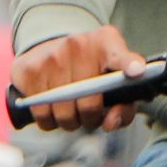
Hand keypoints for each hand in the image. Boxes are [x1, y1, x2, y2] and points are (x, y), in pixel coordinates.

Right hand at [12, 25, 148, 131]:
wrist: (48, 47)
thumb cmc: (89, 71)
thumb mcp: (113, 81)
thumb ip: (123, 106)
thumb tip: (109, 123)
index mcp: (106, 43)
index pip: (121, 56)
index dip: (129, 65)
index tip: (137, 72)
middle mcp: (78, 45)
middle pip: (89, 104)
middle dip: (90, 119)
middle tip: (88, 114)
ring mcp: (51, 56)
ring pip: (63, 114)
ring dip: (68, 122)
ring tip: (70, 110)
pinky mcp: (28, 69)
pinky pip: (41, 114)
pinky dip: (48, 120)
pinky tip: (51, 108)